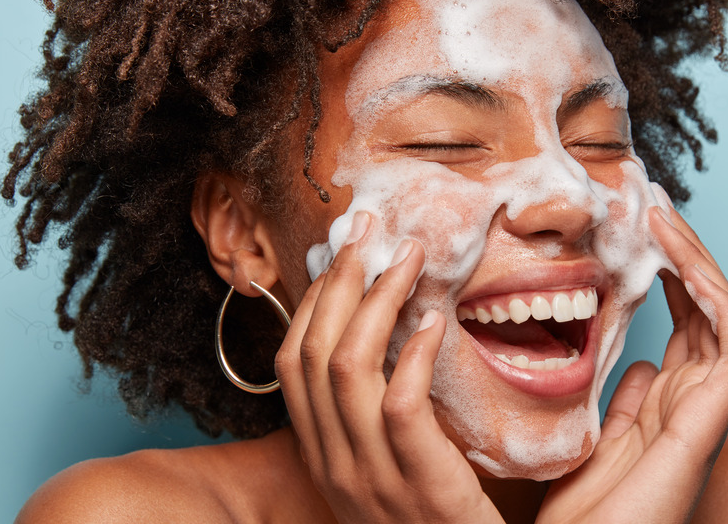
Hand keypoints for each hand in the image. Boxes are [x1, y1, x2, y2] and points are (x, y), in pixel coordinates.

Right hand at [274, 212, 503, 523]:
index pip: (291, 363)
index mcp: (319, 455)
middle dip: (339, 284)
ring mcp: (369, 477)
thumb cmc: (428, 523)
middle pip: (313, 353)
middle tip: (370, 232)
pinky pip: (400, 405)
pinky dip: (414, 355)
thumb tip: (381, 345)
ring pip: (348, 368)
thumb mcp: (380, 471)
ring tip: (407, 260)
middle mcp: (332, 463)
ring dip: (375, 303)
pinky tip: (435, 322)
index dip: (312, 302)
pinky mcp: (419, 485)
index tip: (341, 253)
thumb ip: (369, 418)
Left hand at [536, 206, 727, 523]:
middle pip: (706, 311)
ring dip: (700, 264)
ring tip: (665, 219)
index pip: (684, 323)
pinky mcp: (710, 421)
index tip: (641, 235)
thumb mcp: (599, 441)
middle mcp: (693, 399)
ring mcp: (705, 408)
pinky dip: (718, 302)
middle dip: (687, 256)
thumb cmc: (590, 515)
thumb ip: (623, 401)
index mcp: (668, 401)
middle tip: (656, 208)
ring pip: (725, 318)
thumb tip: (636, 362)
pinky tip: (686, 266)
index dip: (671, 276)